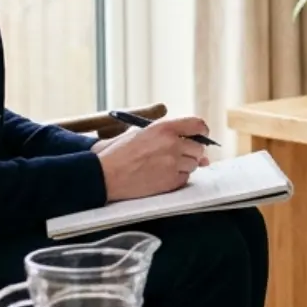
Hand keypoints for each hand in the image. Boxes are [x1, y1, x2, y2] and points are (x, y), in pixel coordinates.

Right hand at [96, 117, 210, 200]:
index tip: (201, 136)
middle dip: (192, 152)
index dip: (202, 131)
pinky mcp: (171, 181)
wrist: (105, 175)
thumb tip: (191, 142)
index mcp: (164, 128)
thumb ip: (167, 134)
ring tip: (164, 165)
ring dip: (184, 165)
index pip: (198, 125)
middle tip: (179, 154)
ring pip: (194, 165)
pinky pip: (185, 178)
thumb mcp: (140, 132)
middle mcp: (172, 144)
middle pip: (199, 148)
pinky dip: (178, 178)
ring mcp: (173, 164)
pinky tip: (161, 175)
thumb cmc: (118, 153)